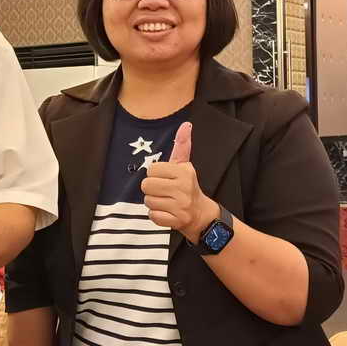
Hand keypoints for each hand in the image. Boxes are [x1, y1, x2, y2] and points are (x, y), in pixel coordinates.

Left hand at [140, 122, 217, 242]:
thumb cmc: (186, 185)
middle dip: (151, 189)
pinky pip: (153, 216)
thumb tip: (186, 124)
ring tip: (166, 201)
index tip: (165, 178)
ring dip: (154, 202)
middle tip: (163, 191)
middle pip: (146, 186)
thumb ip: (182, 145)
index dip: (155, 174)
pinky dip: (156, 215)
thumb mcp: (184, 164)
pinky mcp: (177, 221)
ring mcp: (181, 206)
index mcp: (184, 172)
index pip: (151, 169)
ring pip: (148, 201)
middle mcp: (183, 188)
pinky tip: (166, 212)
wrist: (200, 214)